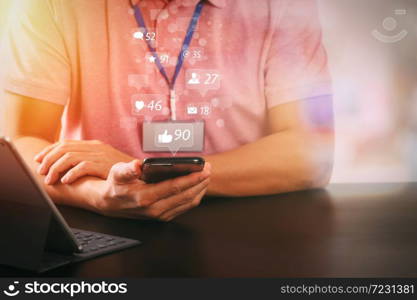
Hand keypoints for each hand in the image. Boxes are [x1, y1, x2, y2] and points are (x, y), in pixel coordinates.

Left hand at [34, 140, 133, 184]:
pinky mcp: (104, 164)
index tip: (38, 160)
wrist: (142, 173)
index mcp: (94, 144)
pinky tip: (66, 181)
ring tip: (50, 179)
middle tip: (41, 172)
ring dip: (56, 168)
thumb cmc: (122, 170)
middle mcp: (95, 147)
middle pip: (64, 149)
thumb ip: (89, 159)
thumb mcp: (105, 161)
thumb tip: (69, 165)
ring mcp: (99, 155)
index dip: (49, 151)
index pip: (65, 143)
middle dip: (48, 160)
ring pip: (69, 157)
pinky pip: (82, 166)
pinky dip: (71, 173)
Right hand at [95, 160, 210, 220]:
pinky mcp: (164, 216)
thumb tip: (137, 165)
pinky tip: (198, 186)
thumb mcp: (117, 172)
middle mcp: (155, 209)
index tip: (203, 169)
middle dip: (200, 181)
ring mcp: (161, 214)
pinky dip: (195, 196)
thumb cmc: (116, 185)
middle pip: (186, 195)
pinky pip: (185, 207)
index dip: (191, 178)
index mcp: (145, 197)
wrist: (110, 203)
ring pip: (188, 202)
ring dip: (200, 189)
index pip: (175, 187)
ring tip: (206, 175)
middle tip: (208, 169)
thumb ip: (128, 169)